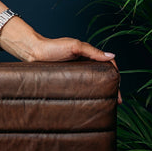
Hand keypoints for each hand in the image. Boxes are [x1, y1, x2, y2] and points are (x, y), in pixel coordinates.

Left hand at [0, 22, 121, 103]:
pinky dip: (89, 93)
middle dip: (112, 88)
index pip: (108, 65)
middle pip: (103, 76)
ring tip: (106, 104)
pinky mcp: (68, 79)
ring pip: (94, 82)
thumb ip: (92, 51)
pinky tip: (90, 101)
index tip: (118, 90)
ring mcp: (77, 72)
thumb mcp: (74, 46)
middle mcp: (85, 63)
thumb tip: (112, 56)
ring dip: (101, 92)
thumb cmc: (52, 46)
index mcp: (89, 55)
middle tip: (116, 102)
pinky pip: (82, 87)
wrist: (33, 52)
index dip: (115, 77)